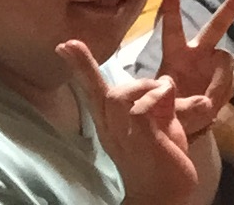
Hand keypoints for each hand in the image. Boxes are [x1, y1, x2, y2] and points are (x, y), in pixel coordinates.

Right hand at [57, 40, 197, 204]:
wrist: (163, 195)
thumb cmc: (162, 159)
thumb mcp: (159, 123)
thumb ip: (156, 101)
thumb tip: (164, 80)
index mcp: (113, 123)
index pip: (93, 91)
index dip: (81, 66)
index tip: (64, 44)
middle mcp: (112, 129)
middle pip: (103, 90)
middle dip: (110, 73)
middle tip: (154, 85)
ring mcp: (124, 135)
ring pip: (121, 94)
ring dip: (147, 89)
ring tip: (164, 104)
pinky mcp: (141, 139)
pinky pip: (141, 107)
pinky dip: (159, 100)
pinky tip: (169, 113)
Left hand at [156, 0, 233, 137]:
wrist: (182, 124)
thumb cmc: (167, 112)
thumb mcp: (165, 113)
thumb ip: (181, 108)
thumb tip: (206, 103)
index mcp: (175, 56)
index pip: (173, 30)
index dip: (172, 10)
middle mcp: (197, 53)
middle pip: (215, 26)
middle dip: (230, 7)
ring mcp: (214, 63)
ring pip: (227, 61)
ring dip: (220, 82)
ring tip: (207, 103)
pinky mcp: (228, 76)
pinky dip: (226, 91)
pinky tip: (216, 101)